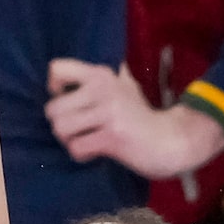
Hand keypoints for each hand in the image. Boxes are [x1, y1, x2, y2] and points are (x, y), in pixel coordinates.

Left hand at [44, 59, 223, 177]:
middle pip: (51, 109)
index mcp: (101, 75)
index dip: (53, 87)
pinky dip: (82, 155)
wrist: (172, 139)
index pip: (57, 69)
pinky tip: (95, 151)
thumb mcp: (123, 86)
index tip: (65, 99)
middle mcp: (103, 88)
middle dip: (60, 124)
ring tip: (85, 139)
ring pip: (60, 129)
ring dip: (69, 140)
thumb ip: (99, 78)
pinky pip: (76, 148)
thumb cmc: (140, 116)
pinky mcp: (112, 136)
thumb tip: (68, 70)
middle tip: (78, 129)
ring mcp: (108, 112)